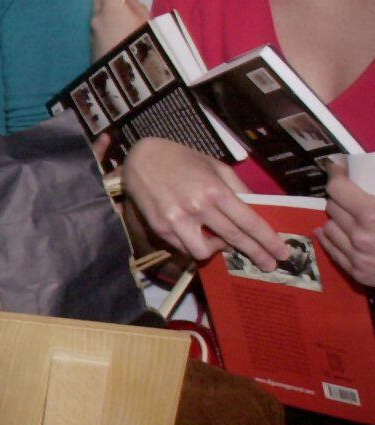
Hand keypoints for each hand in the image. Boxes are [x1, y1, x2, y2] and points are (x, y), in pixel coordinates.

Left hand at [91, 0, 149, 57]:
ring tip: (115, 14)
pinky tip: (111, 29)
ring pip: (94, 14)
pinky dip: (101, 23)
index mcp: (111, 8)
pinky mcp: (89, 45)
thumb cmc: (141, 44)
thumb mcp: (148, 24)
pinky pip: (94, 28)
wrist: (125, 76)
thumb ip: (138, 8)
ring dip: (102, 10)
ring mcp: (90, 32)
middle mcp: (96, 17)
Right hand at [122, 138, 284, 266]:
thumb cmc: (182, 159)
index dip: (268, 240)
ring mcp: (176, 220)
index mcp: (215, 190)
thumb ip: (238, 188)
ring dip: (218, 250)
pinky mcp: (160, 228)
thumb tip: (258, 208)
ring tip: (222, 243)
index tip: (282, 253)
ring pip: (204, 251)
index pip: (248, 221)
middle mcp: (197, 207)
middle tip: (270, 266)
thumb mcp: (216, 166)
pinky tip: (198, 235)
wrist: (141, 159)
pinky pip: (184, 247)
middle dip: (256, 253)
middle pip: (234, 238)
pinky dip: (195, 244)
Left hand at [320, 167, 374, 288]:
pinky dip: (331, 238)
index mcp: (372, 214)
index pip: (337, 189)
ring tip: (348, 215)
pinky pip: (331, 250)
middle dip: (340, 197)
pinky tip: (333, 230)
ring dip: (337, 219)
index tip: (337, 167)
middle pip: (332, 207)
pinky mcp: (357, 273)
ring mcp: (357, 256)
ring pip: (329, 228)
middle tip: (349, 193)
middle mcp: (359, 236)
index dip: (336, 174)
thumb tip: (372, 170)